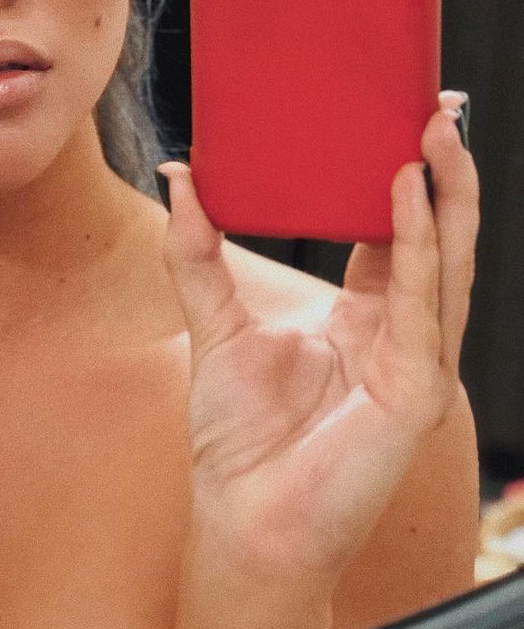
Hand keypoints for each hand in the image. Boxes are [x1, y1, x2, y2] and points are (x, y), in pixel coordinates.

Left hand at [158, 91, 478, 590]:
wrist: (242, 521)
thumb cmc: (239, 438)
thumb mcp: (213, 321)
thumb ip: (197, 250)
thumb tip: (180, 175)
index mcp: (365, 319)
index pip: (398, 233)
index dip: (405, 179)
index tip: (401, 118)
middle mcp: (399, 334)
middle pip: (436, 239)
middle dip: (443, 173)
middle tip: (438, 107)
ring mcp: (415, 362)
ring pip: (447, 264)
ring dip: (446, 196)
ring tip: (435, 135)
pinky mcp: (415, 390)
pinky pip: (423, 305)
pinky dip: (419, 246)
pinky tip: (407, 197)